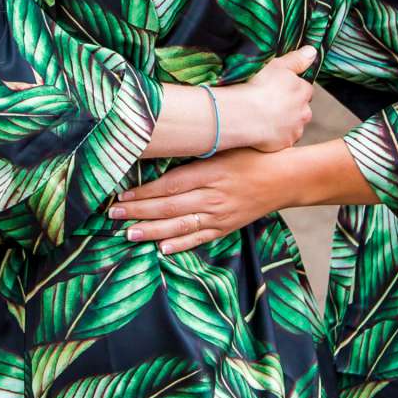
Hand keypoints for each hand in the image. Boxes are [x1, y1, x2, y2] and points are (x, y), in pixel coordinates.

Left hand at [110, 148, 293, 253]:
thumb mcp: (223, 148)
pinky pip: (199, 238)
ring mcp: (219, 215)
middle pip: (168, 207)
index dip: (142, 193)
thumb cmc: (251, 156)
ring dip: (152, 232)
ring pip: (179, 226)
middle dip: (138, 212)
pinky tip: (162, 249)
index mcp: (208, 173)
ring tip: (129, 234)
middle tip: (113, 216)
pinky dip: (180, 245)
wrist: (284, 178)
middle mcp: (212, 196)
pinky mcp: (226, 228)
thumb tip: (161, 160)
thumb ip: (194, 157)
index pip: (168, 186)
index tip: (120, 196)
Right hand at [215, 46, 316, 151]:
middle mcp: (304, 112)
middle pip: (302, 109)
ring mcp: (295, 130)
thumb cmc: (258, 86)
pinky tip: (262, 129)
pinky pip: (283, 139)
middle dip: (291, 107)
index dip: (292, 89)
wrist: (244, 114)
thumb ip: (296, 59)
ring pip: (294, 125)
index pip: (305, 89)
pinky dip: (276, 136)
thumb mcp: (276, 65)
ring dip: (285, 122)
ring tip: (265, 117)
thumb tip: (313, 51)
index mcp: (303, 91)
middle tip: (271, 103)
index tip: (279, 89)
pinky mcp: (285, 144)